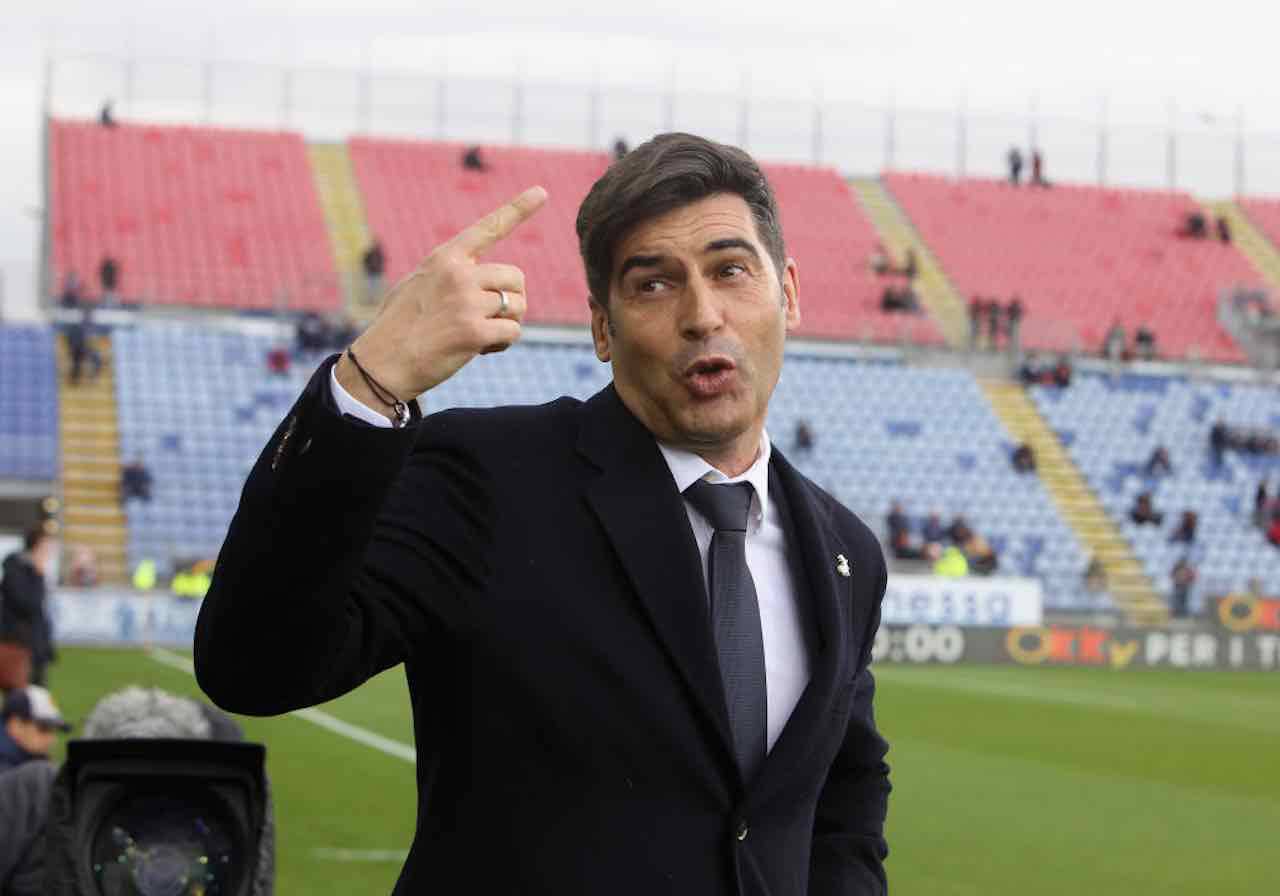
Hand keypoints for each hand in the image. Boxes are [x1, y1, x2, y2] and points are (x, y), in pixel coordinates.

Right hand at [336, 186, 547, 410]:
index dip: (518, 209)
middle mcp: (458, 274)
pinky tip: (481, 349)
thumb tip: (480, 278)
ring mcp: (466, 302)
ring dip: (508, 323)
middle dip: (511, 299)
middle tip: (490, 317)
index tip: (542, 192)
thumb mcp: (417, 285)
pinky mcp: (474, 331)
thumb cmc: (397, 327)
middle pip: (516, 277)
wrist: (381, 363)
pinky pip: (513, 331)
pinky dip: (503, 343)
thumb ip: (448, 274)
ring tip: (481, 334)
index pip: (488, 228)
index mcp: (445, 258)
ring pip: (518, 305)